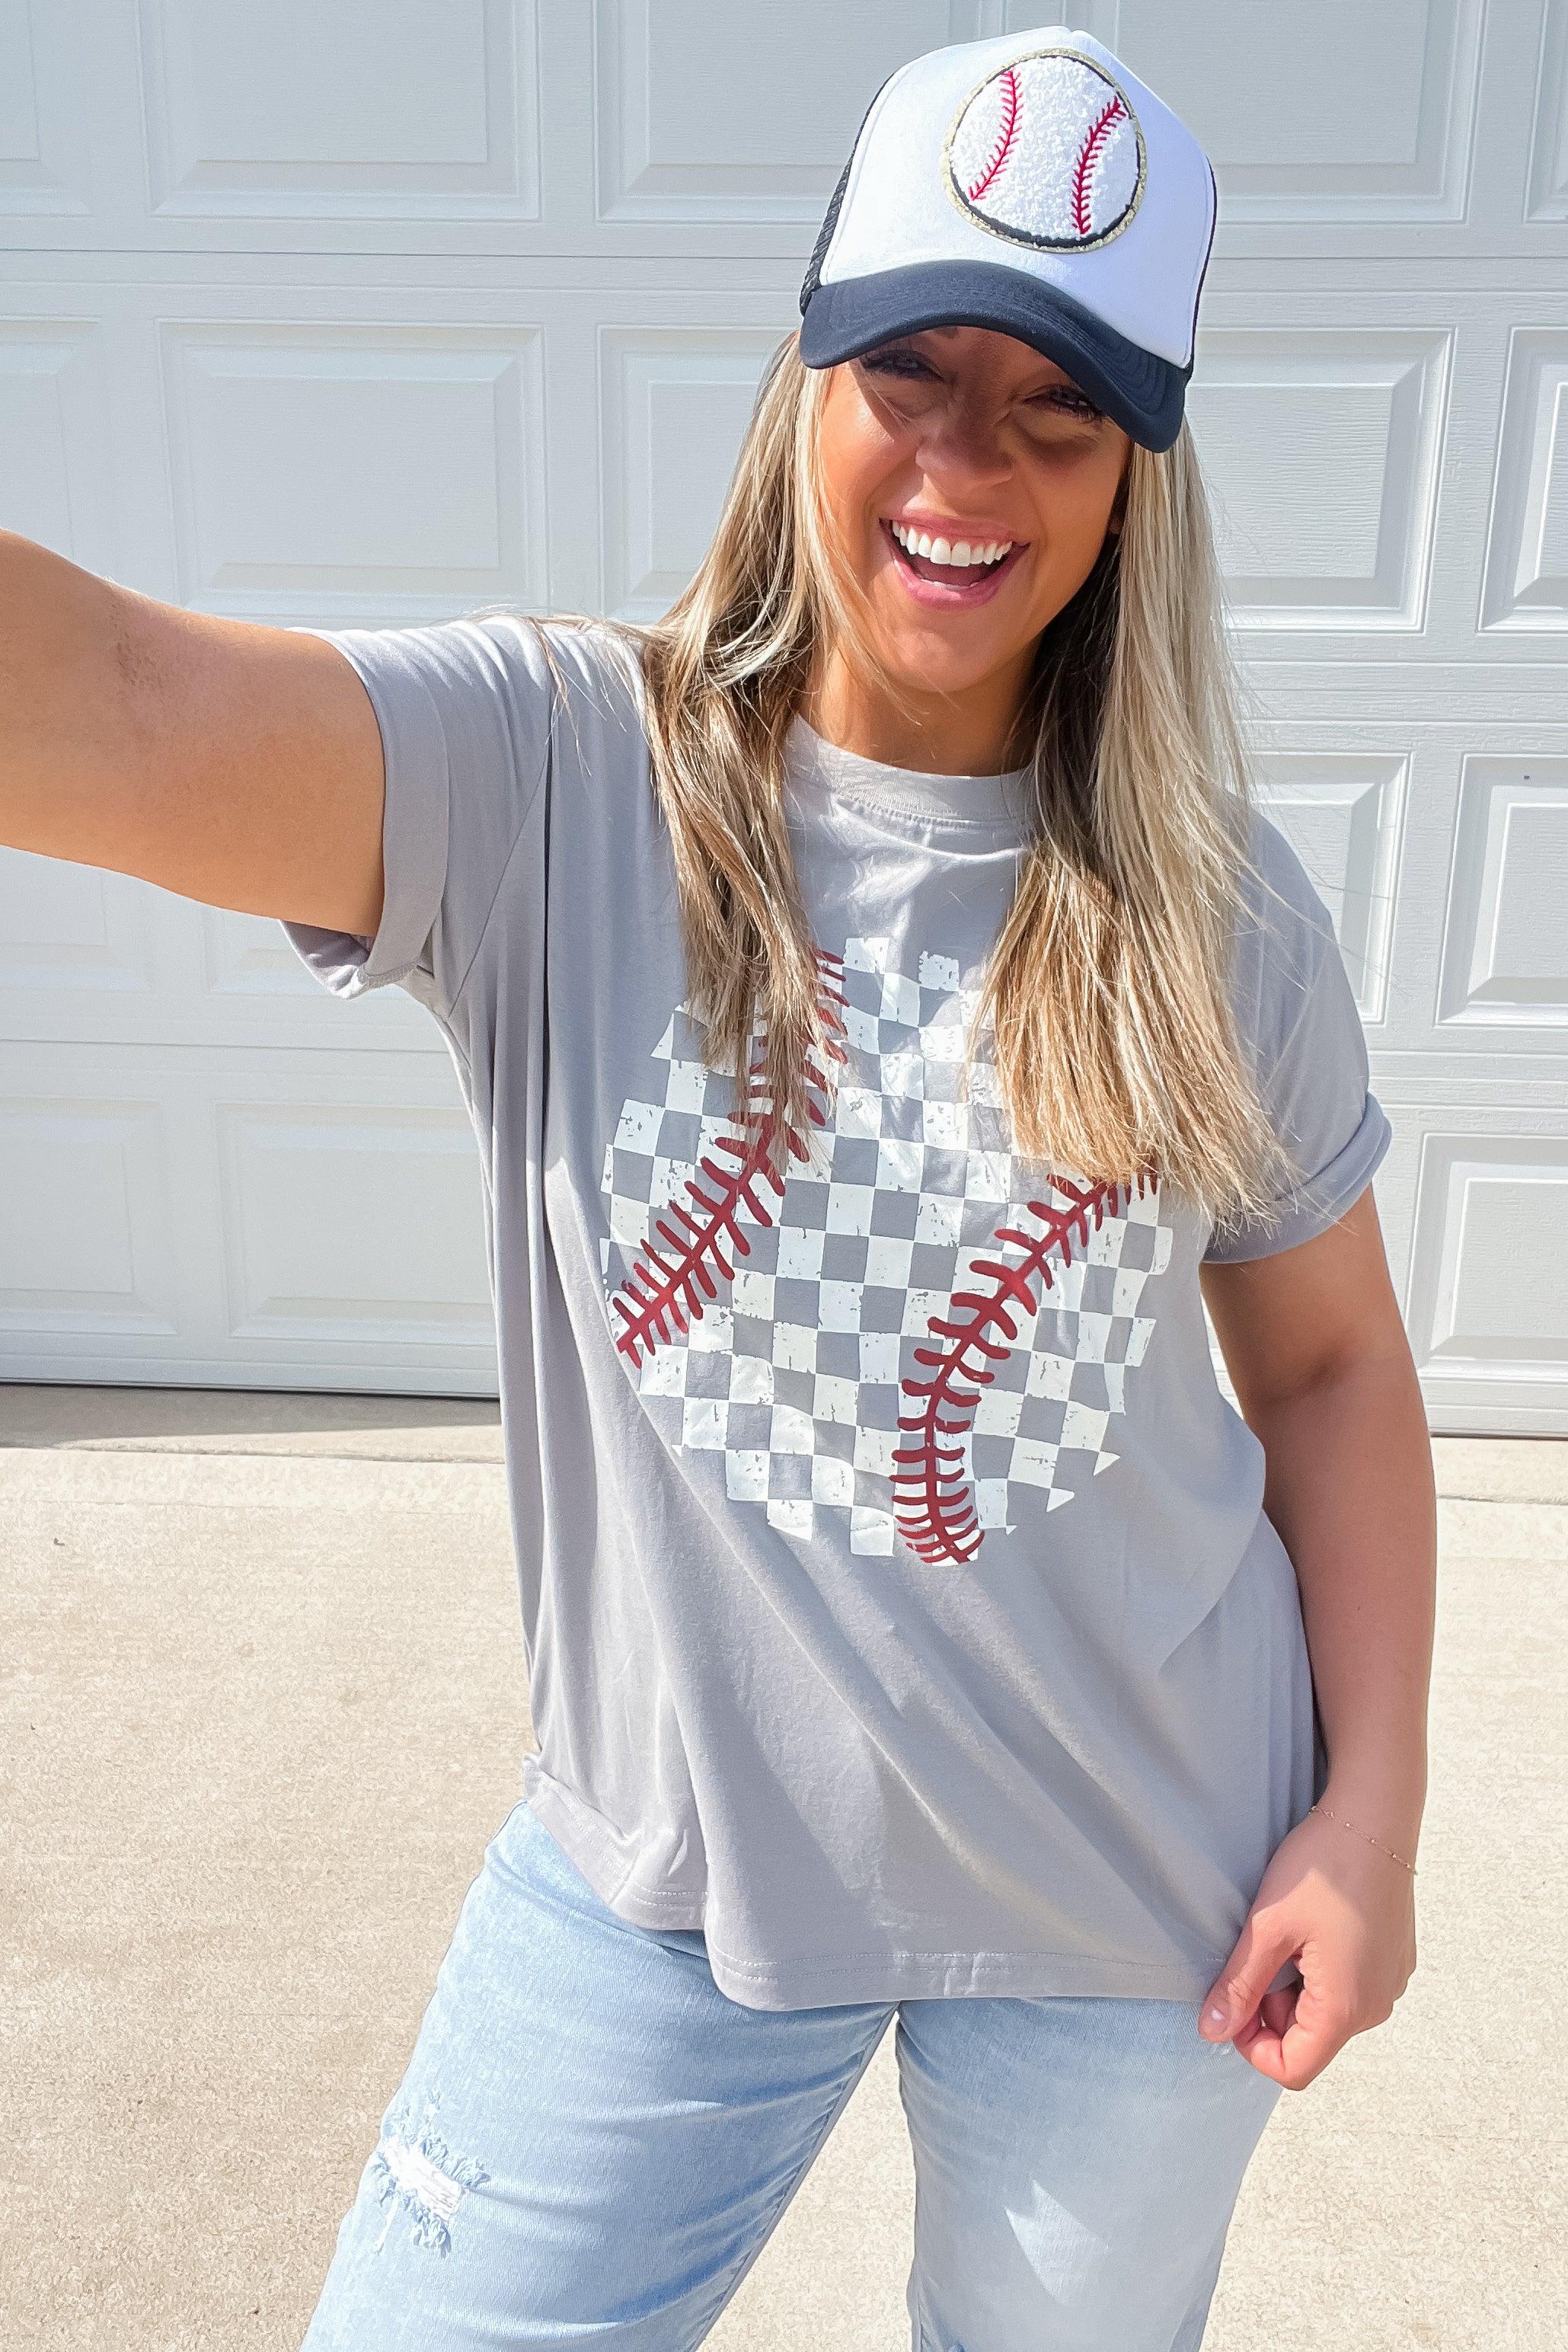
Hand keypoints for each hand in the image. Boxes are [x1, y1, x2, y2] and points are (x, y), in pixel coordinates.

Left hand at [1197, 1799, 1417, 2088]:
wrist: (1375, 1814)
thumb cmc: (1322, 1867)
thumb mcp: (1268, 1925)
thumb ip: (1239, 1985)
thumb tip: (1212, 2032)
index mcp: (1347, 2007)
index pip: (1293, 2070)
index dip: (1252, 2046)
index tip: (1235, 1998)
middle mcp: (1377, 2005)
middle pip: (1310, 2040)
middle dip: (1271, 2010)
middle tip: (1258, 1952)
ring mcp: (1391, 1983)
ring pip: (1328, 2013)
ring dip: (1295, 1987)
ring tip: (1286, 1932)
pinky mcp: (1394, 1960)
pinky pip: (1350, 1987)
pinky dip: (1321, 1970)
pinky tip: (1313, 1924)